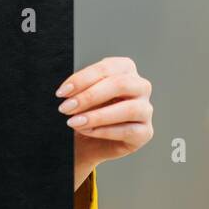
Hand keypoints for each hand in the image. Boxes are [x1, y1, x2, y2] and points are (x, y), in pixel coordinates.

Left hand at [57, 56, 153, 182]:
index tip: (62, 92)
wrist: (86, 141)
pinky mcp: (145, 132)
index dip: (82, 79)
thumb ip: (78, 89)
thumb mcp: (79, 95)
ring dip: (97, 116)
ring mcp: (146, 109)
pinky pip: (129, 130)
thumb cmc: (84, 111)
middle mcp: (140, 86)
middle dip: (89, 97)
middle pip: (120, 84)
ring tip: (73, 122)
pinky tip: (86, 131)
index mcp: (124, 69)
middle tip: (66, 108)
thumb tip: (67, 92)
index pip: (106, 68)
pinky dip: (104, 131)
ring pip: (129, 109)